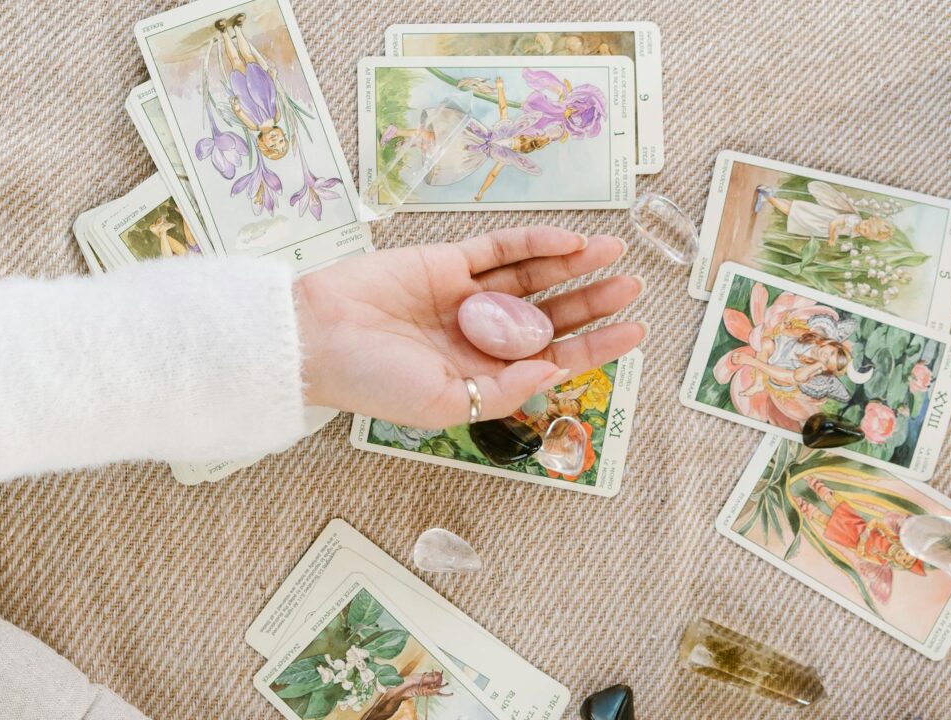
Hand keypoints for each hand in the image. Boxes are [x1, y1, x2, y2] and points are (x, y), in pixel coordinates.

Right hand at [296, 227, 644, 427]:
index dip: (596, 346)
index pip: (553, 359)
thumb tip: (555, 369)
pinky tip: (569, 240)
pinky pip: (499, 248)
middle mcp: (479, 335)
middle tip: (632, 286)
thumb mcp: (443, 403)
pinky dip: (534, 242)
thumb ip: (502, 390)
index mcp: (481, 375)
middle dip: (592, 301)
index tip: (636, 332)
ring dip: (573, 265)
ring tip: (615, 252)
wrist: (314, 337)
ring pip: (532, 277)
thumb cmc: (371, 382)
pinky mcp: (446, 261)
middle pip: (550, 315)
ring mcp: (464, 295)